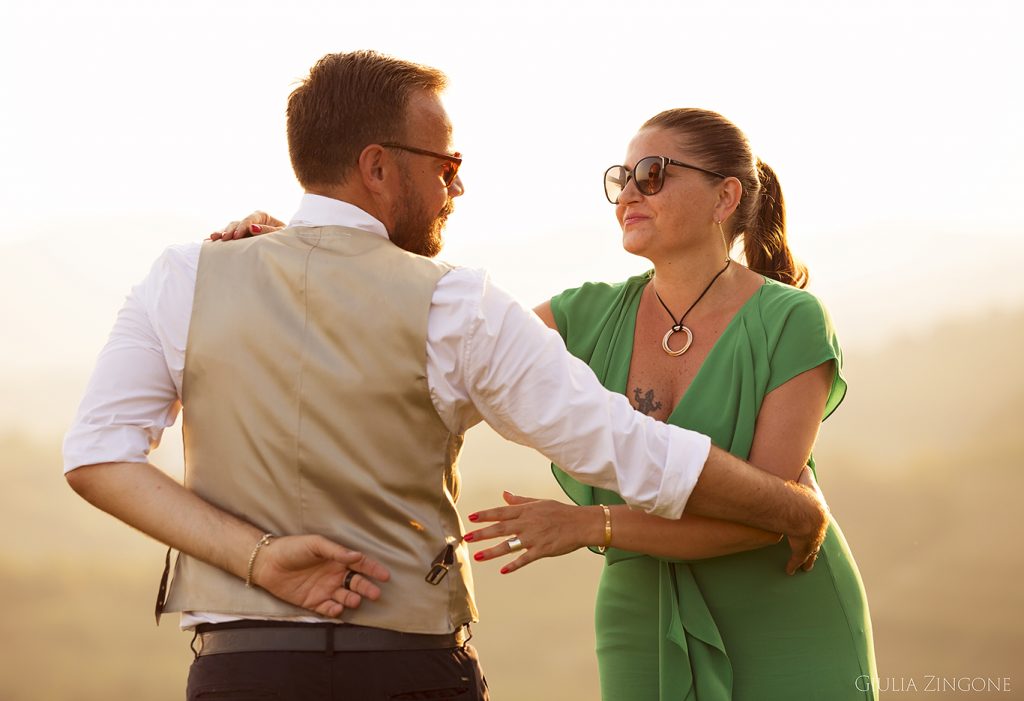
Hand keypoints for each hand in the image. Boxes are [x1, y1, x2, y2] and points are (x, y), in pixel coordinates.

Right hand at [210, 210, 285, 240]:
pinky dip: (219, 239)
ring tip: (212, 238)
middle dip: (229, 230)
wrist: (286, 245)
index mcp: (262, 216)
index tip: (237, 236)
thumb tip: (252, 227)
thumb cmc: (285, 238)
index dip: (243, 227)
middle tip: (223, 238)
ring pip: (230, 228)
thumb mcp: (280, 233)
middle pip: (237, 223)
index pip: (250, 219)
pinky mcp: (240, 237)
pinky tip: (208, 242)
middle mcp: (251, 220)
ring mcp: (244, 229)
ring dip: (221, 233)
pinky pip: (229, 236)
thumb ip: (267, 230)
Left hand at [252, 534, 390, 617]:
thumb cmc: (292, 548)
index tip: (385, 576)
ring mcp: (324, 589)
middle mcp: (334, 575)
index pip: (360, 564)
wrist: (267, 563)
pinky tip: (337, 608)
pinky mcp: (313, 602)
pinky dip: (335, 610)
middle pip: (356, 583)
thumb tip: (356, 556)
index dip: (373, 569)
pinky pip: (328, 609)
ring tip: (354, 599)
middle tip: (375, 593)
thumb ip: (336, 551)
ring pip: (345, 597)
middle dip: (367, 588)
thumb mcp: (315, 544)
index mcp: (337, 559)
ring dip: (352, 599)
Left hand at [464, 492, 596, 573]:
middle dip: (482, 533)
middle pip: (500, 528)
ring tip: (477, 557)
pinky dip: (514, 564)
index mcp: (526, 511)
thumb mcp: (539, 502)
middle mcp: (527, 523)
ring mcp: (534, 537)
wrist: (582, 523)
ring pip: (509, 545)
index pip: (501, 512)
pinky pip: (525, 558)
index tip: (471, 518)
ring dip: (492, 551)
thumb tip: (504, 494)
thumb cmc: (560, 512)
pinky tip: (503, 570)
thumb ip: (520, 501)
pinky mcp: (542, 550)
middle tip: (466, 538)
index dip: (486, 515)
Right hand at [784, 467, 829, 574]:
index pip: (819, 521)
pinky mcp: (801, 550)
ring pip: (810, 553)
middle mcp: (818, 530)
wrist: (805, 511)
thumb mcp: (806, 481)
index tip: (814, 526)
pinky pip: (797, 560)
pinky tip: (790, 571)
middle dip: (815, 545)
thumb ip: (805, 473)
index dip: (815, 523)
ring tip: (806, 567)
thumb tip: (804, 464)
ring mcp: (811, 542)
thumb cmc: (805, 495)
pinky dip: (794, 565)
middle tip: (813, 549)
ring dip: (808, 560)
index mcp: (819, 515)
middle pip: (817, 539)